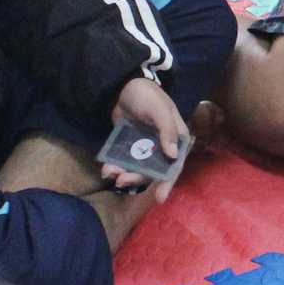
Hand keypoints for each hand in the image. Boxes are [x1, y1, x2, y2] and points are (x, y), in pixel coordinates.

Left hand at [107, 77, 189, 201]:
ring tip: (110, 173)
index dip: (168, 182)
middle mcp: (162, 146)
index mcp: (176, 139)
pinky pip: (125, 162)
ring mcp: (146, 147)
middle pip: (154, 171)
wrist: (123, 86)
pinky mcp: (130, 146)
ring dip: (125, 174)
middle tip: (122, 181)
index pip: (174, 165)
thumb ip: (167, 131)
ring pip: (137, 168)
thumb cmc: (147, 95)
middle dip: (138, 179)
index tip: (159, 198)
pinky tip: (107, 168)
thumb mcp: (159, 110)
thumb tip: (172, 155)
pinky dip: (117, 167)